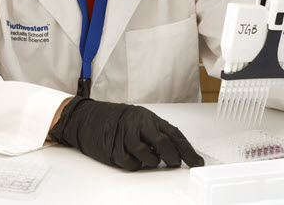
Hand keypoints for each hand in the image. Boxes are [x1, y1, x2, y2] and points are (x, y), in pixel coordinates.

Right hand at [47, 96, 203, 170]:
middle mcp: (138, 125)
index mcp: (147, 117)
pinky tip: (134, 159)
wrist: (86, 117)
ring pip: (148, 156)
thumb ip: (155, 131)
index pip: (173, 133)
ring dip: (152, 161)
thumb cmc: (114, 119)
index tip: (197, 162)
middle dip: (173, 156)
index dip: (188, 150)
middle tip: (175, 163)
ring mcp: (125, 136)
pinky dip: (136, 165)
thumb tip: (175, 150)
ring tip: (149, 157)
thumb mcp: (138, 119)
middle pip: (164, 143)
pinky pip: (131, 164)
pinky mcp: (113, 149)